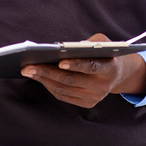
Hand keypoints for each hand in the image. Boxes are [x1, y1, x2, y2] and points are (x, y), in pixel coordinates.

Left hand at [20, 33, 145, 108]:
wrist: (117, 73)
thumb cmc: (104, 52)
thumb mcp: (103, 42)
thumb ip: (88, 43)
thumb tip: (62, 48)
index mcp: (109, 69)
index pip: (91, 67)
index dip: (75, 64)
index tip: (59, 61)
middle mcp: (102, 86)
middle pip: (71, 80)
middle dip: (47, 72)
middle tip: (28, 66)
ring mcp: (94, 97)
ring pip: (64, 89)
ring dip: (43, 79)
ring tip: (28, 70)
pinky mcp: (86, 103)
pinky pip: (63, 95)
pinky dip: (49, 86)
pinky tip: (38, 77)